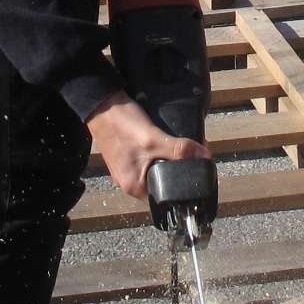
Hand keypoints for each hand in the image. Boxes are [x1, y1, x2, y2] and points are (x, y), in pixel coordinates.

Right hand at [87, 92, 208, 199]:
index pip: (164, 199)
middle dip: (177, 173)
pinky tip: (163, 144)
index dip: (182, 190)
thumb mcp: (153, 138)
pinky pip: (147, 162)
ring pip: (155, 172)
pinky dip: (158, 155)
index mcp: (134, 186)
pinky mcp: (127, 158)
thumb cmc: (120, 124)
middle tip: (192, 158)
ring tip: (179, 150)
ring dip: (168, 162)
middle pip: (161, 185)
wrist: (100, 105)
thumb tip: (203, 155)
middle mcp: (129, 182)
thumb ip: (178, 149)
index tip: (195, 177)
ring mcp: (126, 170)